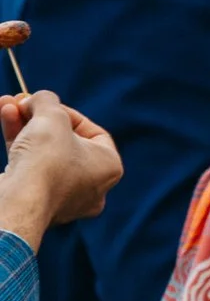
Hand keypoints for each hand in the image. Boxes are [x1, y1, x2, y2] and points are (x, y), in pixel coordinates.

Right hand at [0, 91, 121, 240]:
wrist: (18, 202)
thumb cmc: (46, 159)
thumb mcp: (51, 116)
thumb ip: (48, 101)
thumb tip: (41, 98)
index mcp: (109, 167)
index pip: (93, 132)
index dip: (68, 113)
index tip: (48, 104)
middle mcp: (90, 185)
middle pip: (63, 141)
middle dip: (39, 117)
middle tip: (22, 101)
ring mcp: (62, 197)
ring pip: (42, 152)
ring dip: (24, 125)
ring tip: (7, 103)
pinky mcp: (35, 201)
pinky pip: (28, 166)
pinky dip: (17, 143)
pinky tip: (5, 116)